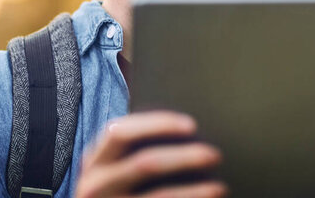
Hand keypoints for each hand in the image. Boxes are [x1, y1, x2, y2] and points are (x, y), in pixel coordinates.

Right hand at [76, 111, 227, 197]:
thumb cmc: (113, 190)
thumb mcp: (111, 168)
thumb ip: (133, 148)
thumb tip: (186, 128)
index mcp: (95, 161)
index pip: (121, 132)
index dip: (157, 123)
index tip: (192, 125)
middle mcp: (95, 186)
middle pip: (145, 163)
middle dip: (185, 156)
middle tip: (215, 154)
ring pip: (159, 196)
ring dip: (195, 191)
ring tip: (220, 187)